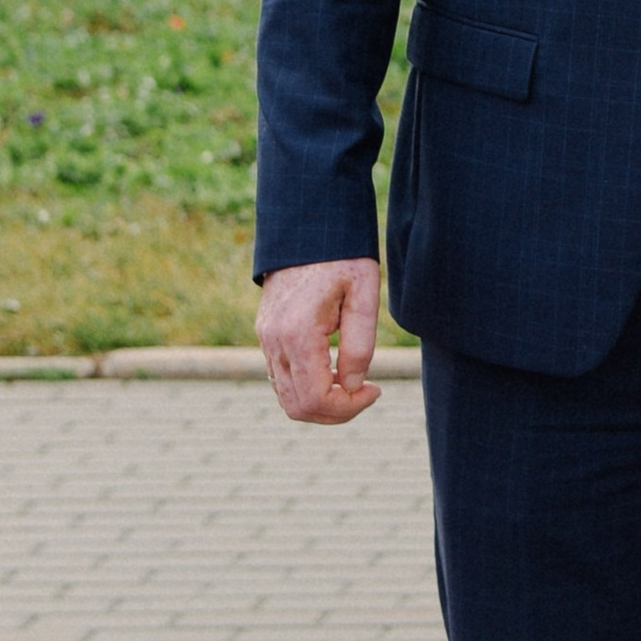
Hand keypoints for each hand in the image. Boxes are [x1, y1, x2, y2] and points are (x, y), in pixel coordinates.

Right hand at [257, 259, 385, 422]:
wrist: (308, 229)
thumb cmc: (343, 257)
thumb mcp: (364, 295)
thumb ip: (360, 345)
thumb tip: (352, 387)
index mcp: (298, 334)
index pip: (316, 399)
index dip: (348, 407)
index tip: (375, 389)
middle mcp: (274, 341)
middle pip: (297, 408)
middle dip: (335, 411)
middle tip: (366, 392)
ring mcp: (265, 339)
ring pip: (286, 398)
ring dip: (321, 402)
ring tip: (353, 382)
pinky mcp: (266, 335)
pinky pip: (281, 379)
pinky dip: (307, 388)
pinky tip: (334, 372)